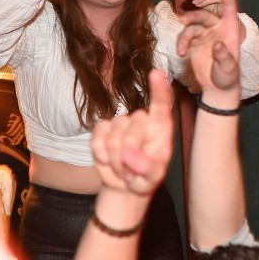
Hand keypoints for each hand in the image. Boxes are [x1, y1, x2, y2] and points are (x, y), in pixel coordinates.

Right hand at [91, 69, 174, 196]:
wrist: (123, 186)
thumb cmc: (144, 179)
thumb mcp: (152, 180)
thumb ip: (147, 169)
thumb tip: (130, 156)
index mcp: (160, 128)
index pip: (161, 105)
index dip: (159, 89)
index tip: (156, 73)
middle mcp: (141, 121)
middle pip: (135, 123)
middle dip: (131, 152)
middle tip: (132, 172)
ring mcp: (121, 124)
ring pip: (115, 134)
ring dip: (116, 159)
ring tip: (123, 169)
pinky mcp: (102, 129)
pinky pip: (97, 139)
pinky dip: (101, 155)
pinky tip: (108, 161)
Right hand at [177, 0, 241, 95]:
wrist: (216, 87)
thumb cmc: (227, 77)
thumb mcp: (228, 69)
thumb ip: (224, 57)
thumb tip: (217, 44)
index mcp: (231, 29)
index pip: (229, 6)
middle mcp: (218, 28)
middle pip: (205, 14)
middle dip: (194, 15)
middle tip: (184, 19)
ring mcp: (205, 34)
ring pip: (192, 24)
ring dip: (185, 34)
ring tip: (182, 47)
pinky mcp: (194, 42)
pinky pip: (185, 36)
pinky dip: (181, 43)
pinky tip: (181, 53)